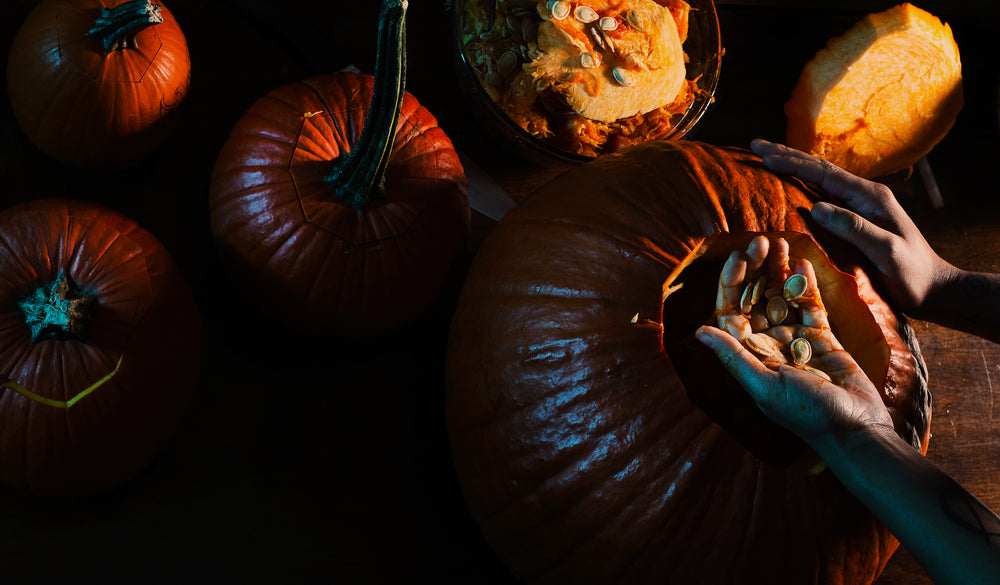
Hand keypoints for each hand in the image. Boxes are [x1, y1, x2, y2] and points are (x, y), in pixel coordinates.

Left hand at [698, 235, 893, 443]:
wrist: (856, 430)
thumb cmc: (807, 414)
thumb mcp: (765, 386)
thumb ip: (734, 357)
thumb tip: (700, 331)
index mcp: (748, 355)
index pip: (731, 310)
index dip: (731, 282)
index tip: (739, 256)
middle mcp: (767, 344)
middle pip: (753, 298)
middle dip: (754, 269)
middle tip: (761, 241)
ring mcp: (794, 339)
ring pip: (780, 296)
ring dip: (777, 270)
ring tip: (780, 242)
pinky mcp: (821, 337)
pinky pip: (809, 304)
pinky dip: (804, 283)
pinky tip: (802, 261)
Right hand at [749, 139, 960, 317]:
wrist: (933, 289)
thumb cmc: (911, 273)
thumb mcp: (886, 251)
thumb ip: (854, 228)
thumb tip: (816, 207)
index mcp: (871, 197)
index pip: (824, 174)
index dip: (792, 163)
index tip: (764, 155)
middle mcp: (865, 196)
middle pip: (819, 169)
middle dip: (786, 155)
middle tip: (754, 145)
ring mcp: (860, 207)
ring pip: (819, 180)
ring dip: (792, 167)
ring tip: (765, 157)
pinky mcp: (855, 220)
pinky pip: (823, 196)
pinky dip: (801, 185)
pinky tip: (788, 185)